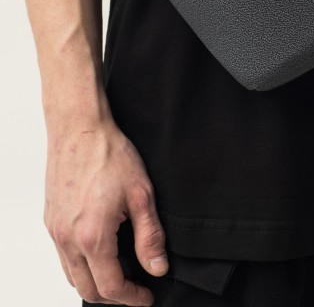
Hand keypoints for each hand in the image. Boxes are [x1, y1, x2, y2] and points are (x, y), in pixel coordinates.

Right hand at [44, 116, 168, 304]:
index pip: (111, 288)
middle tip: (134, 290)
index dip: (132, 299)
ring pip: (72, 277)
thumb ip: (150, 236)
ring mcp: (56, 232)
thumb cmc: (109, 154)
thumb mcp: (141, 194)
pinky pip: (63, 257)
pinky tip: (98, 253)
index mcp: (92, 237)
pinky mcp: (51, 221)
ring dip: (95, 284)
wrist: (79, 129)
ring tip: (118, 275)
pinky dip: (80, 266)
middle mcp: (68, 240)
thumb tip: (157, 268)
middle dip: (113, 298)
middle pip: (88, 290)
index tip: (146, 297)